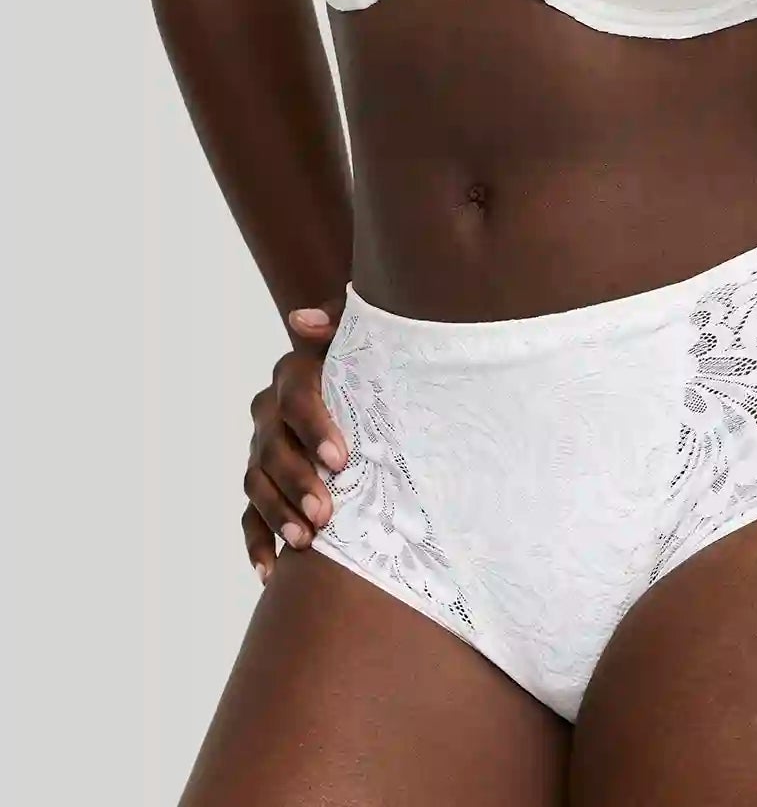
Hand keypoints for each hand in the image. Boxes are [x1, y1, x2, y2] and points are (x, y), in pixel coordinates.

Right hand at [242, 300, 347, 582]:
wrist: (363, 379)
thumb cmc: (370, 356)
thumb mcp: (363, 332)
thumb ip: (339, 321)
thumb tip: (301, 320)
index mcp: (293, 375)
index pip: (297, 397)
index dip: (315, 427)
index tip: (341, 458)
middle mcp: (269, 413)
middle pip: (272, 448)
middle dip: (297, 481)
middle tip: (326, 512)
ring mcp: (261, 450)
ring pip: (257, 484)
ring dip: (278, 514)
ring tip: (306, 542)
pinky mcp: (261, 484)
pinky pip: (249, 516)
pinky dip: (256, 544)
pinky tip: (271, 572)